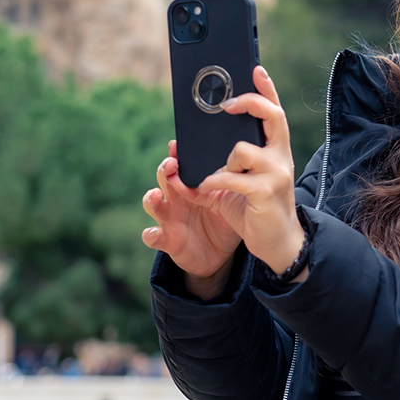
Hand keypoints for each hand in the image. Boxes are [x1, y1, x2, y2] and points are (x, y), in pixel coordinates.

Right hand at [143, 141, 242, 298]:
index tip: (177, 144)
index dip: (176, 154)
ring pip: (153, 204)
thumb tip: (248, 156)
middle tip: (172, 164)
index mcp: (191, 186)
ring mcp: (169, 219)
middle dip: (165, 169)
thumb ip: (232, 182)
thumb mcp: (230, 201)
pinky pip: (153, 236)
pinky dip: (151, 234)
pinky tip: (155, 232)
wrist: (221, 255)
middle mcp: (176, 199)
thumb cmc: (223, 221)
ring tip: (156, 195)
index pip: (181, 165)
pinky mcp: (167, 240)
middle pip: (164, 178)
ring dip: (152, 198)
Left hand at [192, 66, 305, 277]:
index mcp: (275, 149)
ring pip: (243, 149)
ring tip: (220, 176)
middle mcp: (280, 156)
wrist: (278, 243)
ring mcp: (276, 173)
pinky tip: (207, 187)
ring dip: (224, 161)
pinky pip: (232, 177)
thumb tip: (180, 154)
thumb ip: (215, 167)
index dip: (266, 88)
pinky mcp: (265, 192)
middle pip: (271, 115)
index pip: (274, 111)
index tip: (255, 69)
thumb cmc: (256, 209)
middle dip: (249, 102)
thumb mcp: (236, 183)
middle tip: (227, 105)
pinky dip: (213, 180)